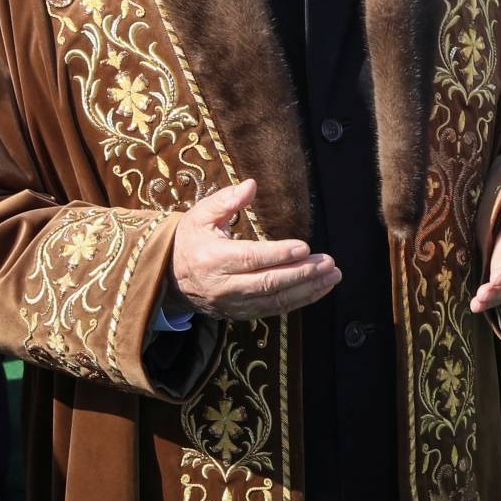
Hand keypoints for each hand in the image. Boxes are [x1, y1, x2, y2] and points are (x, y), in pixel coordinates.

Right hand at [164, 179, 339, 320]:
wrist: (168, 277)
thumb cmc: (190, 239)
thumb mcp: (201, 214)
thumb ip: (226, 199)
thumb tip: (251, 185)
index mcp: (211, 259)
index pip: (249, 258)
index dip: (278, 254)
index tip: (305, 247)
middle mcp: (221, 286)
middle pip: (266, 283)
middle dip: (301, 274)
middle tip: (329, 263)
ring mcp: (231, 304)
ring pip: (273, 301)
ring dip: (307, 289)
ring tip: (333, 276)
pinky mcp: (240, 314)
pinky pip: (273, 310)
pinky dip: (299, 301)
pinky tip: (319, 289)